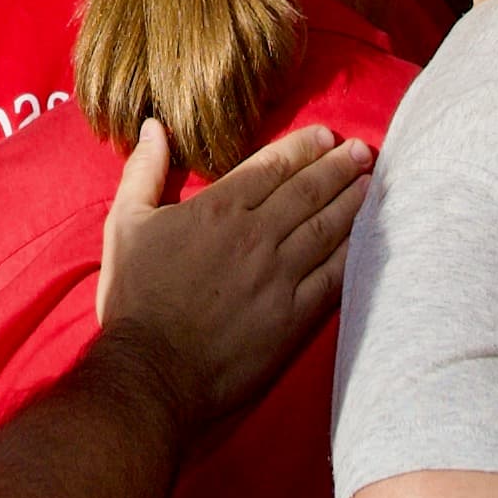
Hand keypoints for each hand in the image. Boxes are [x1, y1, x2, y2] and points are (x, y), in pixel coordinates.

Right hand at [93, 115, 372, 436]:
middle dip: (338, 167)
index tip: (327, 136)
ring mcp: (279, 276)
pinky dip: (353, 254)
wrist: (154, 370)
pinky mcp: (293, 316)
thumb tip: (153, 127)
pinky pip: (332, 277)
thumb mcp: (125, 224)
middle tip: (362, 152)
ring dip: (352, 203)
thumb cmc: (136, 297)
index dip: (304, 147)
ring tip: (372, 185)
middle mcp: (256, 235)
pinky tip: (368, 240)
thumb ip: (143, 172)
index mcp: (218, 209)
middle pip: (307, 191)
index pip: (272, 166)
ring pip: (326, 228)